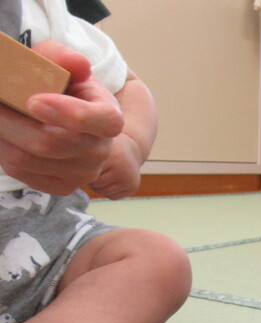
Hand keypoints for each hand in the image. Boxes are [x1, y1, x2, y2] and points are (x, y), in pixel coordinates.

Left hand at [0, 40, 122, 193]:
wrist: (70, 120)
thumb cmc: (65, 88)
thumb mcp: (64, 65)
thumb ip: (66, 58)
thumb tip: (76, 63)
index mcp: (110, 118)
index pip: (101, 121)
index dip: (69, 114)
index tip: (33, 101)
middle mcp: (101, 151)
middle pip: (48, 143)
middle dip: (8, 120)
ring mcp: (83, 173)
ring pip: (26, 158)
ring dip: (1, 133)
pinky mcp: (62, 186)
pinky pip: (20, 171)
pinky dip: (3, 149)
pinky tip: (6, 134)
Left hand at [88, 129, 142, 198]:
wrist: (132, 150)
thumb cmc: (107, 149)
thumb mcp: (97, 147)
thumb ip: (85, 159)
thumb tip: (70, 178)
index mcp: (112, 156)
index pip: (89, 172)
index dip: (83, 170)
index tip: (82, 165)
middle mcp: (122, 169)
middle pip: (97, 184)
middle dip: (91, 180)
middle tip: (91, 172)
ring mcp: (128, 179)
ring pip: (104, 191)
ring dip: (98, 187)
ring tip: (100, 176)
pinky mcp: (132, 188)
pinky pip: (112, 196)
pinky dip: (108, 191)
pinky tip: (110, 181)